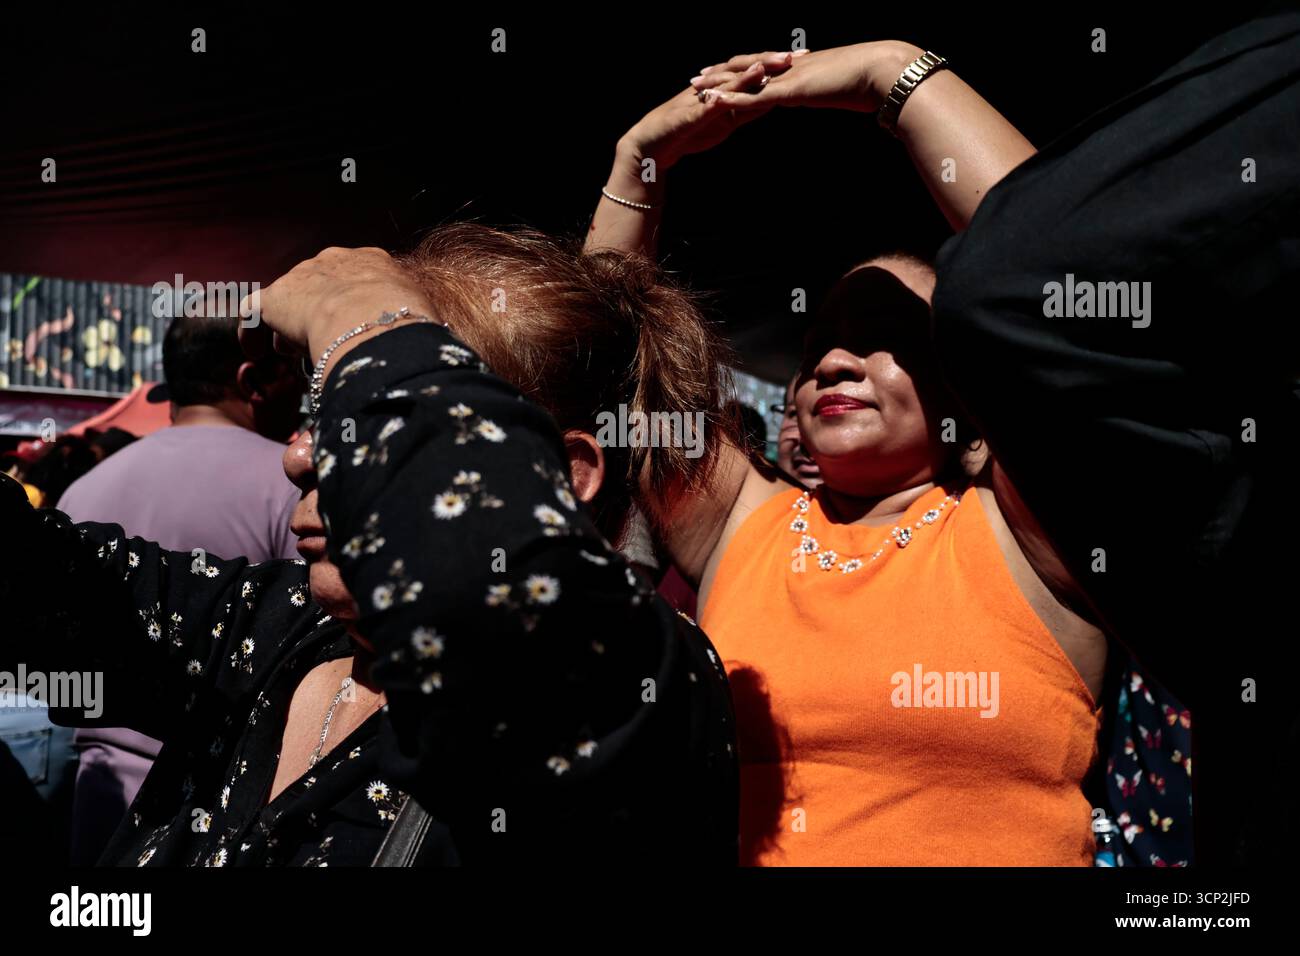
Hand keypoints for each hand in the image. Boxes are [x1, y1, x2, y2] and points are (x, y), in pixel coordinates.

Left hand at [239, 247, 435, 364]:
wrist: (372, 317)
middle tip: (323, 342)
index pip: (355, 279)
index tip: (352, 326)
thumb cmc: (405, 321)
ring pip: (290, 301)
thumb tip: (414, 343)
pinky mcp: (274, 297)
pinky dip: (253, 333)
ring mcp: (301, 276)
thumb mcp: (417, 313)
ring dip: (289, 326)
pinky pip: (255, 312)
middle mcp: (334, 260)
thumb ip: (408, 319)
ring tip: (292, 354)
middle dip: (317, 314)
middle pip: (318, 287)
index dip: (350, 305)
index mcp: (371, 261)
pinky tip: (256, 352)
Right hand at [619, 52, 797, 172]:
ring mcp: (700, 100)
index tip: (805, 57)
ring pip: (725, 84)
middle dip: (767, 61)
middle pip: (743, 70)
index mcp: (726, 88)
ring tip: (765, 67)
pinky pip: (703, 108)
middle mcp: (714, 88)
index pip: (755, 70)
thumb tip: (775, 99)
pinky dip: (715, 101)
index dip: (777, 64)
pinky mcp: (688, 116)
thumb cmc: (690, 131)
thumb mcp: (727, 120)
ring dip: (744, 76)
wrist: (653, 145)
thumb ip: (749, 108)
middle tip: (792, 56)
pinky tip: (727, 96)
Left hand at [695, 41, 919, 113]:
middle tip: (698, 77)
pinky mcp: (791, 90)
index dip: (745, 70)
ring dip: (719, 83)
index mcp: (803, 69)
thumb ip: (830, 91)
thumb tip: (828, 95)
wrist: (883, 73)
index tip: (726, 73)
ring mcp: (790, 78)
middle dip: (722, 73)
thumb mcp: (844, 89)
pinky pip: (755, 95)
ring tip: (695, 87)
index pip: (767, 68)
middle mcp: (791, 69)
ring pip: (746, 80)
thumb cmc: (872, 83)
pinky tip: (714, 100)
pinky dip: (733, 97)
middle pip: (749, 68)